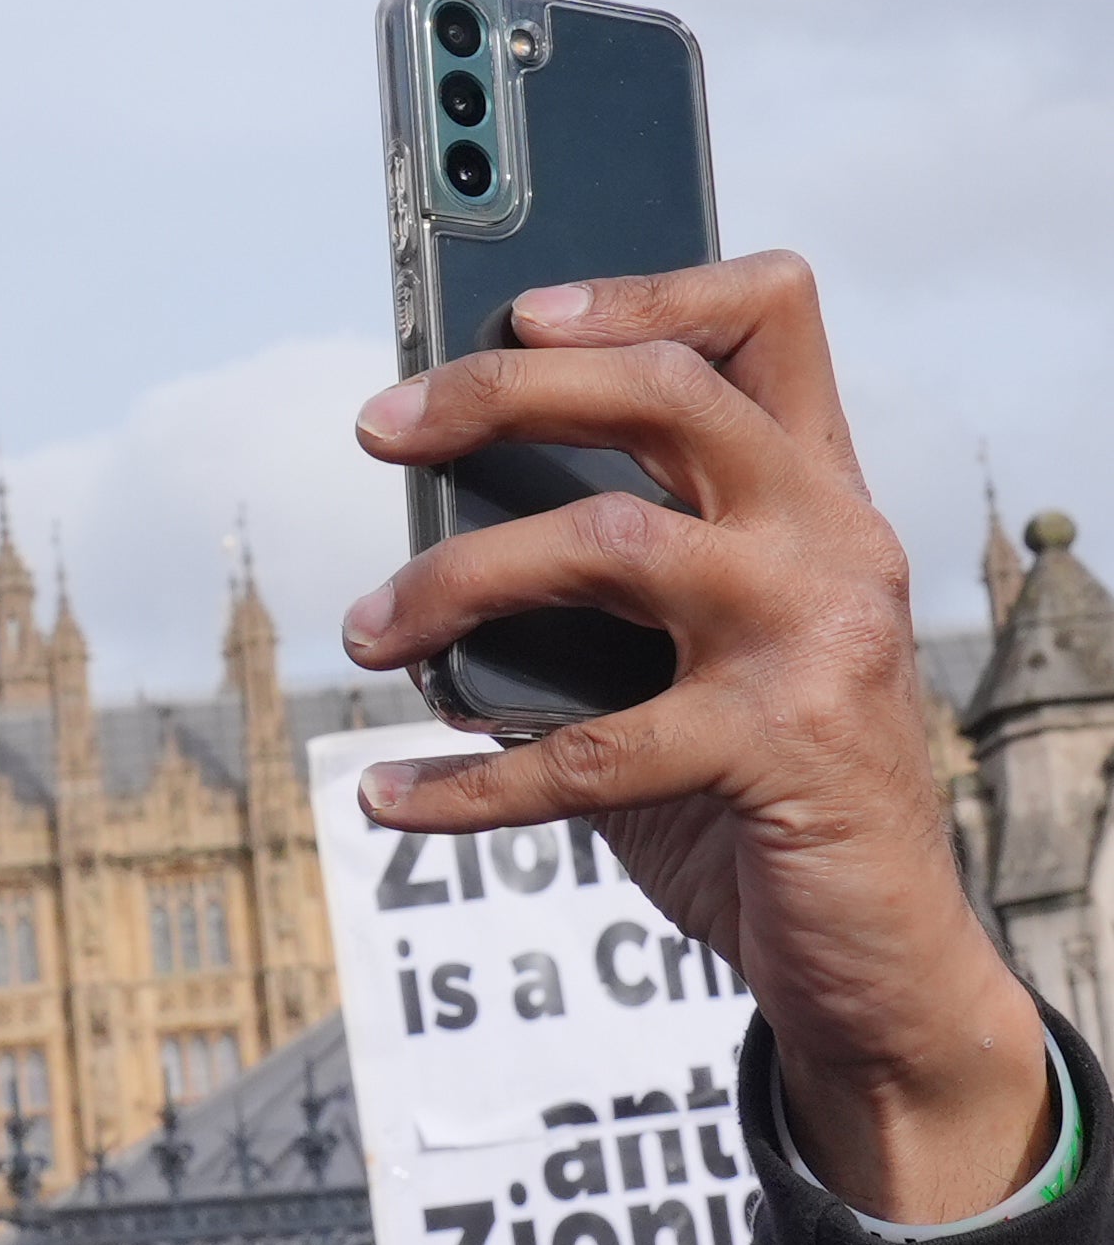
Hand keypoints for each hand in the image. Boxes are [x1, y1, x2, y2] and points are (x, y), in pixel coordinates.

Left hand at [342, 253, 1048, 1226]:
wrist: (875, 957)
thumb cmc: (760, 787)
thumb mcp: (696, 653)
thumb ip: (608, 577)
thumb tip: (426, 525)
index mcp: (813, 492)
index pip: (766, 317)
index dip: (644, 288)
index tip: (519, 307)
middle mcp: (830, 538)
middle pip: (665, 392)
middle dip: (499, 391)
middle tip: (380, 427)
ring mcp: (816, 636)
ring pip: (604, 541)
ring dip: (451, 580)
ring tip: (370, 631)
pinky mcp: (783, 749)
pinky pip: (588, 746)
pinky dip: (466, 780)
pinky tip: (392, 792)